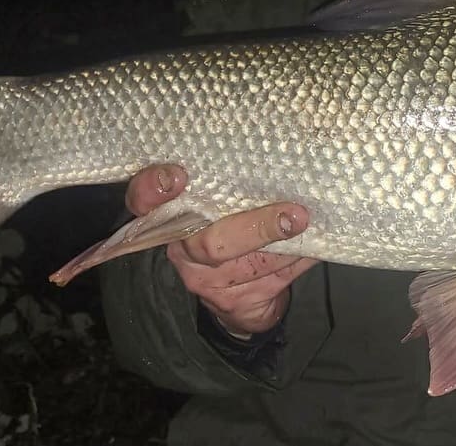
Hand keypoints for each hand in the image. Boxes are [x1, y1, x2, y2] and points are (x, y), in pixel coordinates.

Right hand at [125, 164, 319, 336]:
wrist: (241, 295)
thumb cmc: (232, 227)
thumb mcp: (223, 202)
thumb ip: (231, 184)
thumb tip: (277, 155)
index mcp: (169, 214)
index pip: (144, 200)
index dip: (153, 189)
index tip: (177, 176)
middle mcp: (181, 249)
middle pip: (210, 242)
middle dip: (256, 228)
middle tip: (293, 215)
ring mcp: (203, 280)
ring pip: (249, 265)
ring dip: (285, 246)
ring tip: (307, 224)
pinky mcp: (231, 301)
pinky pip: (270, 280)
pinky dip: (296, 260)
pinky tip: (311, 246)